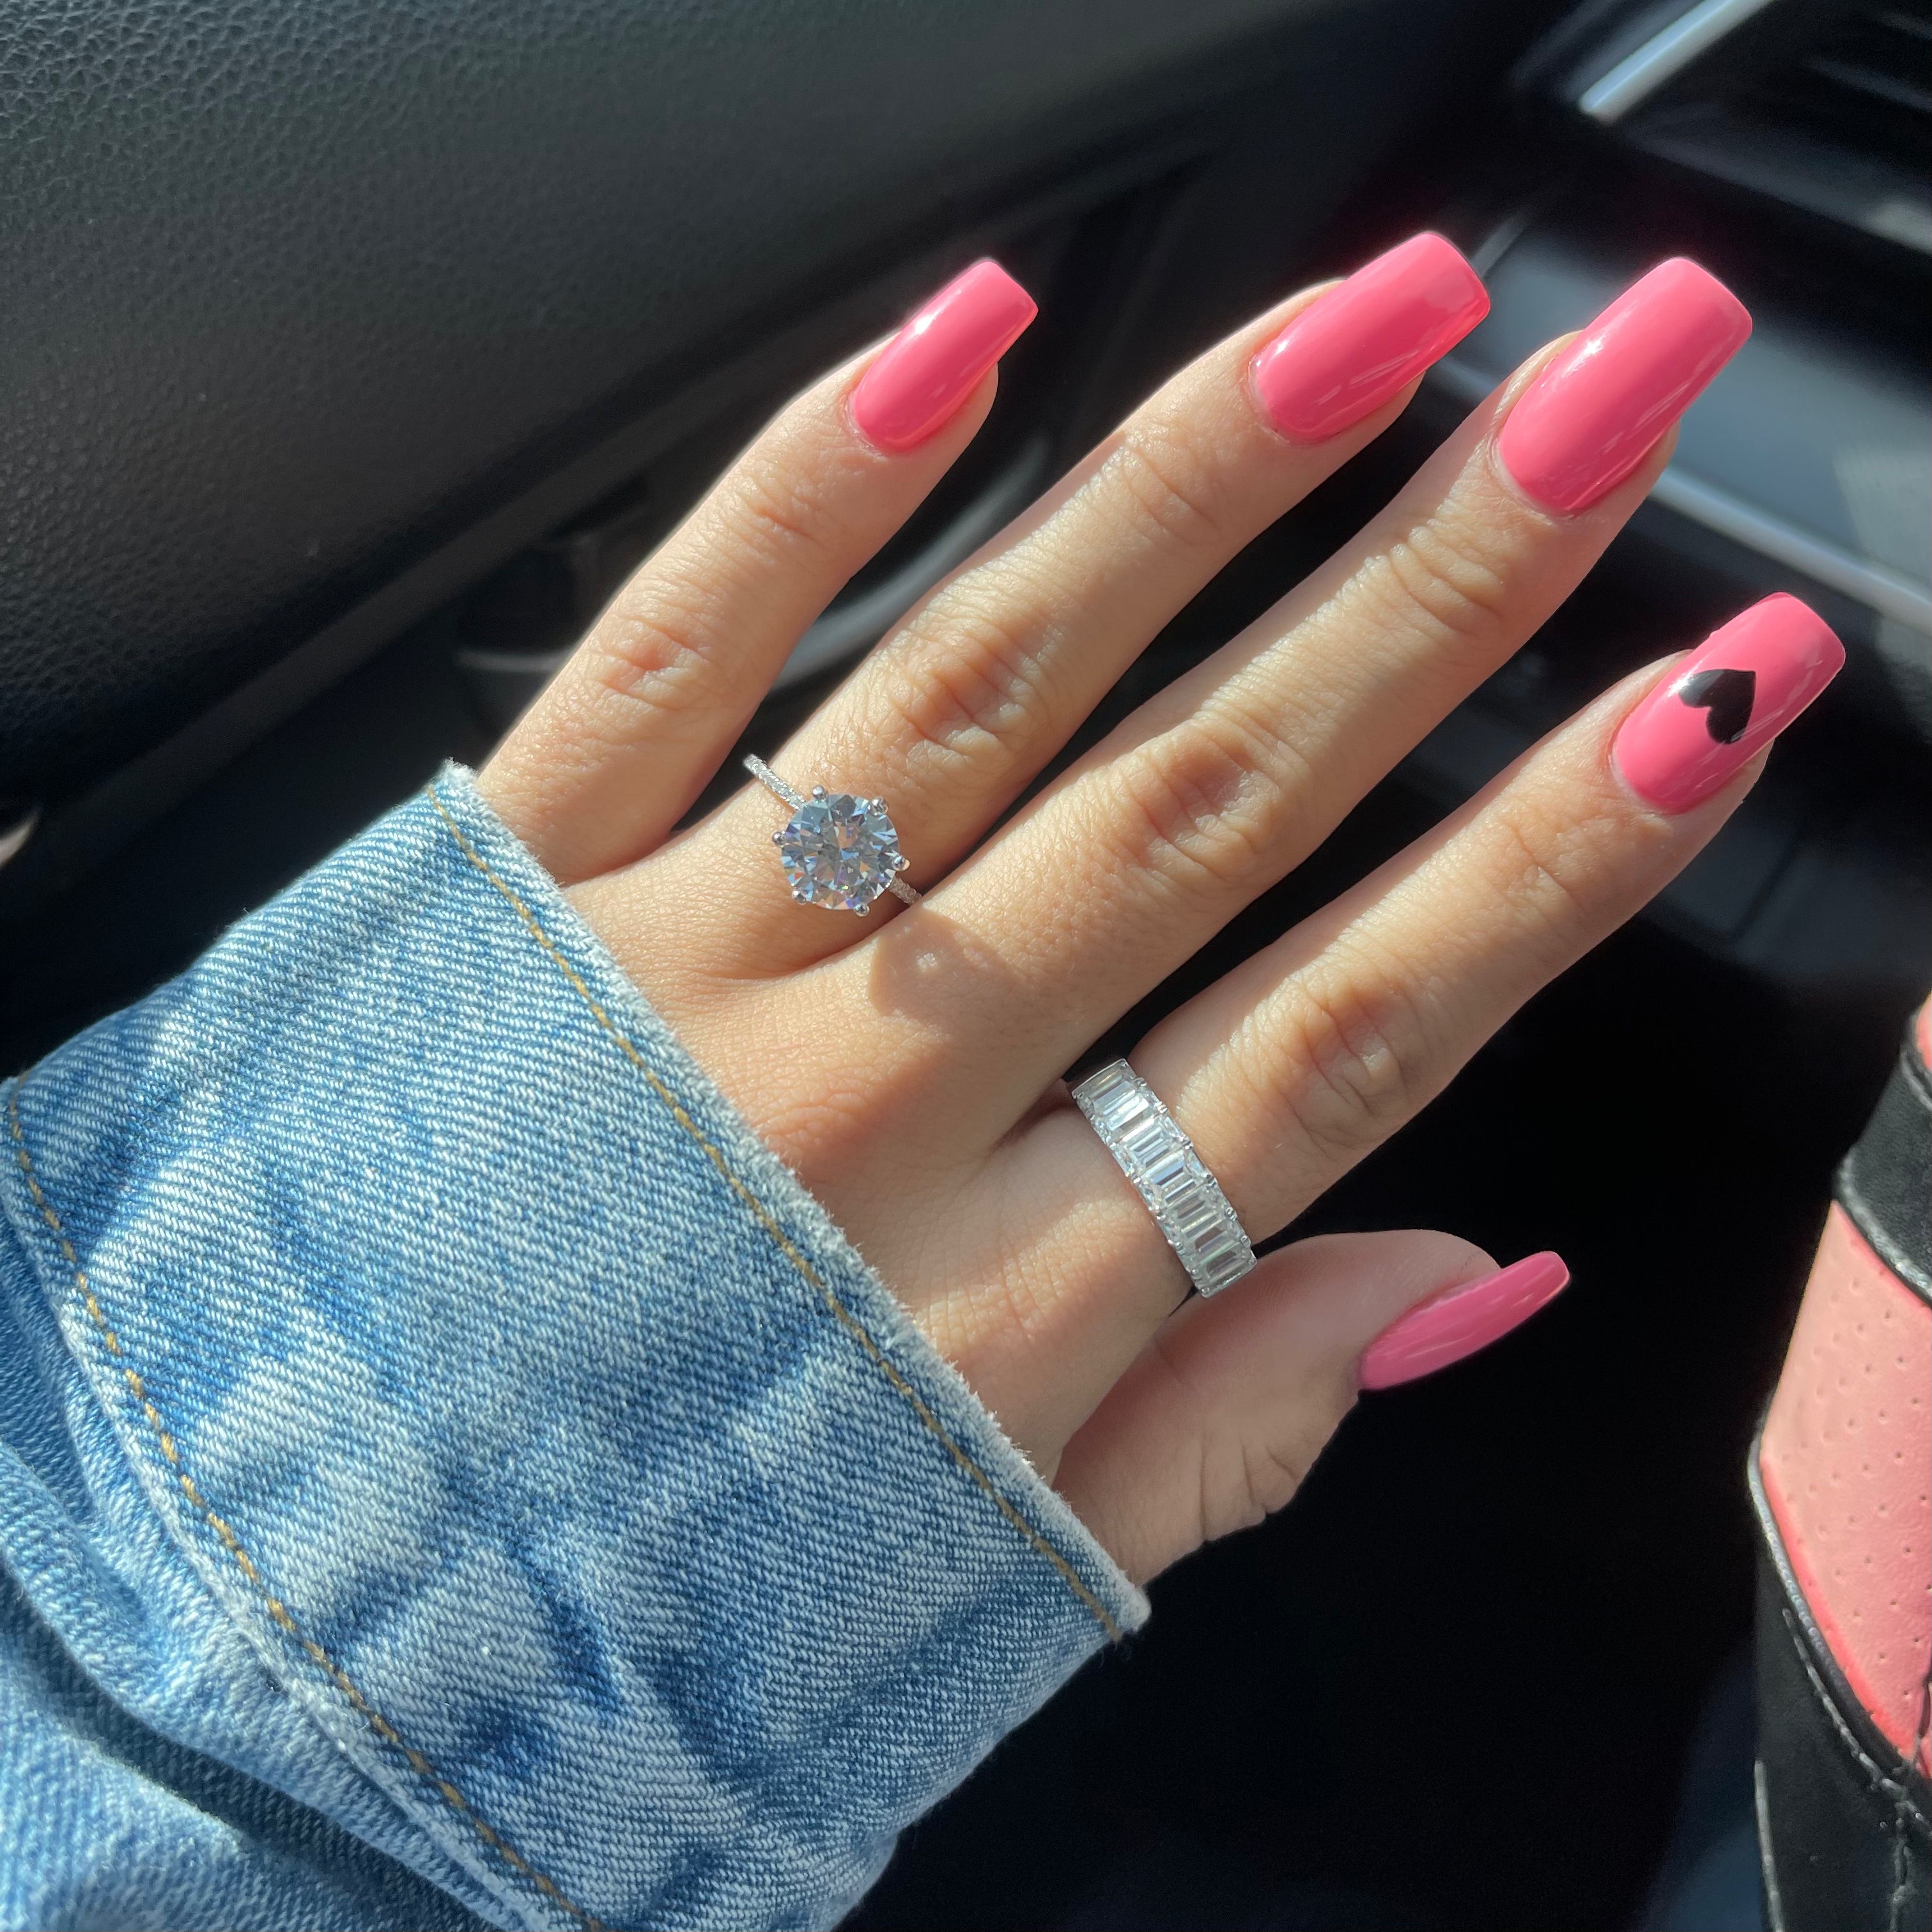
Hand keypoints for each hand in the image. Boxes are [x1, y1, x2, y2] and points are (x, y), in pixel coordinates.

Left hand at [479, 243, 1837, 1582]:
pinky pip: (671, 658)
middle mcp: (862, 1112)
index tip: (1702, 704)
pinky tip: (964, 341)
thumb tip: (1470, 1276)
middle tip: (1604, 401)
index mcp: (1002, 1304)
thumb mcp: (981, 1581)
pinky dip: (815, 488)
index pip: (1336, 1037)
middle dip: (1433, 592)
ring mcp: (673, 983)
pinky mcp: (498, 901)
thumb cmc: (655, 1607)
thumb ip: (1225, 1430)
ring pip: (978, 687)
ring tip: (1370, 323)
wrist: (292, 1611)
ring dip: (1193, 488)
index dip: (1544, 865)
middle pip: (1203, 809)